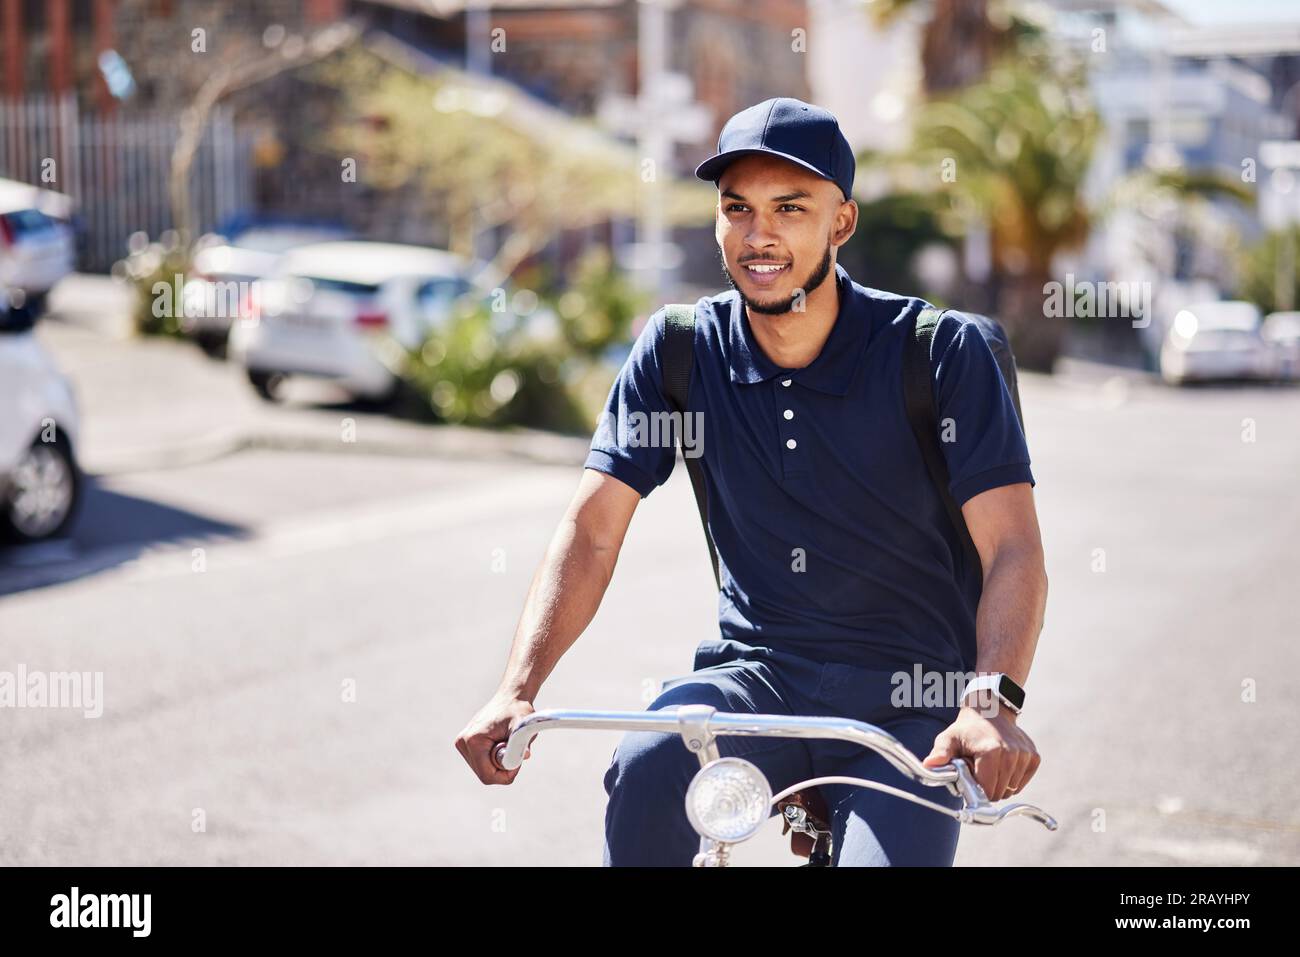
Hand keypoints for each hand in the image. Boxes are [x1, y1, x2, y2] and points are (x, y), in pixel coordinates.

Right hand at [454, 694, 536, 784]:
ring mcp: (462, 743)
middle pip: (484, 774)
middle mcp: (463, 743)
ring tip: (507, 743)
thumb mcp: (522, 726)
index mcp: (473, 741)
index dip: (505, 775)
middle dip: (501, 769)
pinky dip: (493, 758)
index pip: (487, 776)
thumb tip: (525, 755)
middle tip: (515, 751)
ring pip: (482, 769)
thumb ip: (522, 742)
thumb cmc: (517, 710)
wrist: (511, 697)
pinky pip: (481, 761)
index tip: (518, 761)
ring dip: (497, 763)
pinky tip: (499, 742)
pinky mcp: (465, 743)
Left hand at [921, 707, 1039, 801]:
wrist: (990, 711)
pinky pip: (1021, 782)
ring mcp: (1025, 755)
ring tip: (989, 765)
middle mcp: (1012, 754)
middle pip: (999, 793)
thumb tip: (929, 765)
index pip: (987, 790)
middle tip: (978, 769)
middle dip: (987, 786)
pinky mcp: (1034, 757)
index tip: (970, 776)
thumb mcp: (948, 739)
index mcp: (991, 751)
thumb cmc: (966, 729)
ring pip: (1011, 789)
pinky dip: (1011, 779)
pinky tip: (1001, 764)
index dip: (976, 788)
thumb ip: (940, 754)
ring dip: (999, 782)